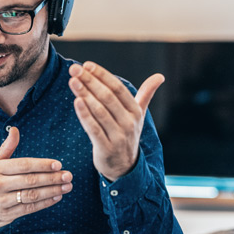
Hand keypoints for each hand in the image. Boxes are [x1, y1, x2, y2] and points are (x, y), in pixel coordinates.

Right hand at [0, 127, 72, 228]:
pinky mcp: (6, 215)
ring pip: (31, 196)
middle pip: (30, 181)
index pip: (24, 165)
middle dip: (52, 178)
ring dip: (52, 191)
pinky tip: (56, 197)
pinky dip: (44, 203)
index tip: (58, 164)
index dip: (42, 165)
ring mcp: (2, 201)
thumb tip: (15, 130)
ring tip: (66, 187)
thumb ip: (7, 147)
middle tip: (68, 176)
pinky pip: (29, 209)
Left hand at [68, 61, 163, 180]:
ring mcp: (118, 136)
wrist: (125, 167)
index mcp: (135, 112)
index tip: (87, 65)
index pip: (118, 88)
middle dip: (90, 81)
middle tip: (74, 69)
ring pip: (99, 111)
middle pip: (108, 97)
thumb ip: (146, 94)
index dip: (102, 75)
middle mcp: (129, 123)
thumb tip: (160, 76)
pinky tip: (76, 101)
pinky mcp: (106, 148)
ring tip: (72, 81)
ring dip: (85, 94)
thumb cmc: (128, 135)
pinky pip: (93, 129)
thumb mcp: (138, 115)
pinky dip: (84, 115)